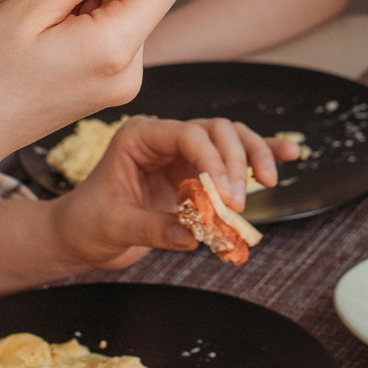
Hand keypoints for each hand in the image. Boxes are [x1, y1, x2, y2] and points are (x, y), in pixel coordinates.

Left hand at [48, 117, 298, 269]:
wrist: (79, 236)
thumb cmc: (87, 224)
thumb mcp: (113, 227)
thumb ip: (153, 228)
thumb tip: (194, 234)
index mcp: (139, 137)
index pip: (188, 134)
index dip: (214, 161)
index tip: (226, 197)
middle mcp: (164, 138)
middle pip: (216, 131)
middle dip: (236, 163)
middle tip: (238, 203)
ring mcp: (182, 153)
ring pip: (231, 139)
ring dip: (254, 157)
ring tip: (271, 180)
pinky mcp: (195, 172)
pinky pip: (233, 159)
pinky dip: (260, 157)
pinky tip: (289, 155)